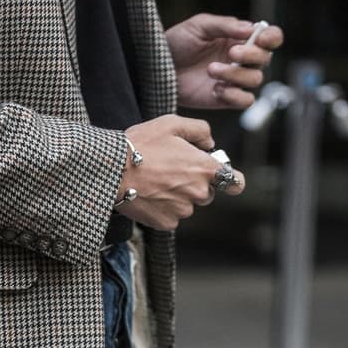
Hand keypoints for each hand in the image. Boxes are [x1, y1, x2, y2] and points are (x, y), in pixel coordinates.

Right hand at [118, 114, 244, 231]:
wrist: (112, 171)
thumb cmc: (140, 145)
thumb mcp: (172, 124)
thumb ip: (199, 130)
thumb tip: (209, 144)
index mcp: (205, 168)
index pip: (235, 182)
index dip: (232, 180)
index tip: (225, 179)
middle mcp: (198, 193)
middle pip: (207, 194)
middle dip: (195, 184)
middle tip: (172, 172)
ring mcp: (182, 210)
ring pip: (187, 206)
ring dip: (177, 197)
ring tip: (156, 183)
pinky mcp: (166, 223)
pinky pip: (171, 217)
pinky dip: (162, 209)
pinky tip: (149, 195)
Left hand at [166, 14, 283, 109]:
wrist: (158, 68)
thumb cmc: (178, 43)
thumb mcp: (199, 26)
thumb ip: (225, 25)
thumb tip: (250, 29)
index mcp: (241, 38)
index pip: (270, 38)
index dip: (272, 38)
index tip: (261, 39)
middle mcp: (242, 60)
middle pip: (265, 60)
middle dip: (251, 56)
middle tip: (230, 53)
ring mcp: (235, 80)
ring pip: (255, 80)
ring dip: (236, 75)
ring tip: (211, 70)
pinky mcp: (225, 99)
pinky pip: (245, 101)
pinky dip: (235, 95)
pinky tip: (216, 89)